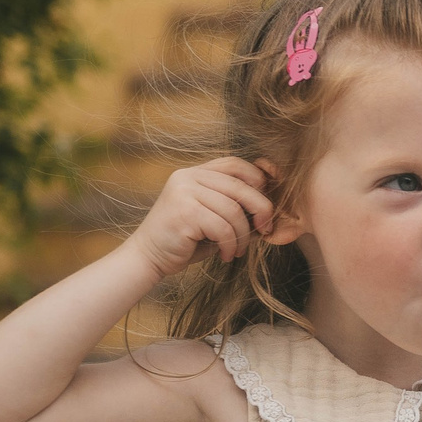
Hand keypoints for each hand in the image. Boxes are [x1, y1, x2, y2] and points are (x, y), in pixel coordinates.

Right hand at [128, 158, 274, 279]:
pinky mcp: (184, 212)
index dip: (258, 181)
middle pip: (241, 186)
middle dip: (261, 210)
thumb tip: (272, 206)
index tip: (265, 207)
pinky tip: (226, 255)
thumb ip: (235, 205)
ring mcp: (183, 192)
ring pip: (234, 210)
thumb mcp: (214, 216)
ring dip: (243, 235)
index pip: (236, 164)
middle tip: (264, 230)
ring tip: (237, 249)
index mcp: (195, 172)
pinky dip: (231, 245)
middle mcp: (188, 177)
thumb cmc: (187, 239)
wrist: (149, 257)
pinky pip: (223, 228)